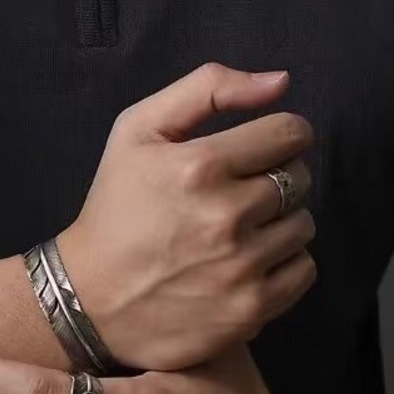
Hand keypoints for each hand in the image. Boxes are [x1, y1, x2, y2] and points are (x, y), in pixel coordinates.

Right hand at [55, 62, 317, 372]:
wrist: (89, 300)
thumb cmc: (115, 208)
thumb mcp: (138, 129)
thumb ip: (208, 89)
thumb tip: (281, 83)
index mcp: (198, 166)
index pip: (289, 134)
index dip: (281, 135)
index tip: (263, 148)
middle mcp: (225, 218)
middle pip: (300, 178)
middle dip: (277, 177)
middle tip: (241, 192)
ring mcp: (240, 268)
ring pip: (303, 225)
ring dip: (281, 222)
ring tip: (241, 229)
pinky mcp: (249, 310)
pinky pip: (304, 270)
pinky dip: (285, 263)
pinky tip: (250, 261)